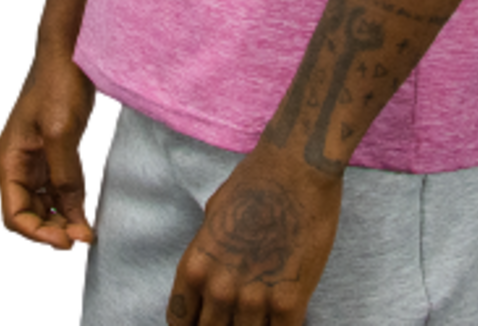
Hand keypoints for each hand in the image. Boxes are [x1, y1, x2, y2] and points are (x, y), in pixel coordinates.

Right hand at [0, 47, 96, 248]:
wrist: (70, 51)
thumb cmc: (58, 83)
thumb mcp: (61, 132)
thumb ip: (64, 175)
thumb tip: (72, 214)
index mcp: (8, 160)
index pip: (15, 214)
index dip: (38, 233)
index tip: (67, 241)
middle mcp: (16, 163)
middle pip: (27, 213)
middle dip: (51, 229)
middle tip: (82, 237)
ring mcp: (34, 157)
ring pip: (42, 203)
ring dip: (61, 218)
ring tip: (86, 230)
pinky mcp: (52, 150)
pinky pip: (56, 186)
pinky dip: (69, 202)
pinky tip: (85, 211)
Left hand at [166, 137, 342, 324]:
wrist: (297, 166)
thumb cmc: (256, 181)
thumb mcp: (215, 215)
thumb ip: (209, 252)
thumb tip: (212, 275)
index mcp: (196, 266)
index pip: (180, 321)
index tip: (207, 320)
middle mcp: (219, 288)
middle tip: (239, 315)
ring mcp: (253, 297)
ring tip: (264, 314)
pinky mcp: (289, 299)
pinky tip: (286, 316)